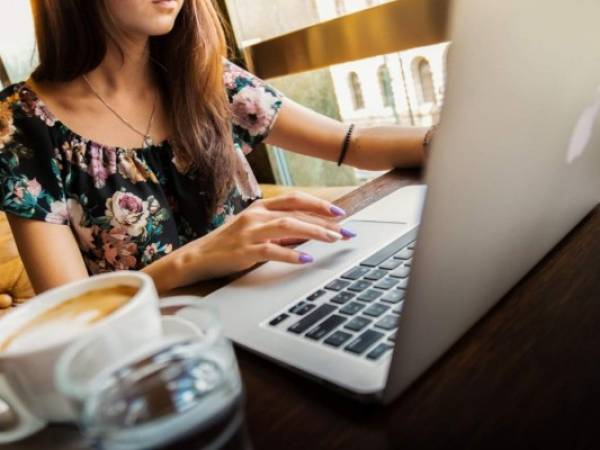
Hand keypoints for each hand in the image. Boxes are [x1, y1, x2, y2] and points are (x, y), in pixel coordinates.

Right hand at [168, 192, 355, 285]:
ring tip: (333, 240)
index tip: (340, 213)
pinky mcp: (244, 251)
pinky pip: (272, 250)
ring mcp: (250, 232)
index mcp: (260, 207)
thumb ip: (278, 227)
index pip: (295, 199)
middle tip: (346, 231)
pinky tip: (306, 258)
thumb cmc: (229, 243)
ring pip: (288, 226)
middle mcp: (256, 215)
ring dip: (314, 232)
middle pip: (296, 212)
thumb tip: (309, 231)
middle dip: (325, 221)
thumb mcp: (254, 229)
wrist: (198, 257)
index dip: (319, 204)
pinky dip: (291, 254)